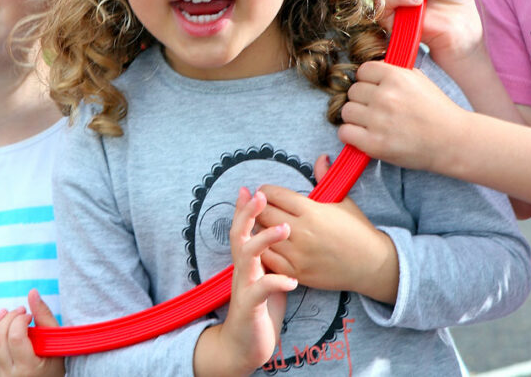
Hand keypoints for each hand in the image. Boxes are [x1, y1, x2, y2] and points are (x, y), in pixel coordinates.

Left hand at [0, 290, 63, 376]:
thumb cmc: (52, 369)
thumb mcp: (55, 346)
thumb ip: (45, 317)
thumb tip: (33, 293)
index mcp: (28, 369)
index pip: (15, 338)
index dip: (18, 321)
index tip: (27, 316)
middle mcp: (9, 376)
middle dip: (6, 319)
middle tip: (18, 312)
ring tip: (3, 314)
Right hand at [195, 187, 296, 375]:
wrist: (244, 342)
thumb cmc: (261, 305)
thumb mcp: (266, 274)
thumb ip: (270, 254)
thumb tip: (280, 229)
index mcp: (246, 260)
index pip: (242, 228)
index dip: (245, 208)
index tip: (252, 188)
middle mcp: (241, 269)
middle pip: (239, 235)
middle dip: (248, 213)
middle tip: (260, 194)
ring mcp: (243, 286)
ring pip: (247, 257)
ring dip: (263, 240)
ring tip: (284, 229)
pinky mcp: (250, 305)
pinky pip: (260, 290)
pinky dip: (276, 283)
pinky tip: (292, 281)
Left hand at [257, 155, 397, 304]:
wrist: (373, 264)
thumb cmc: (357, 231)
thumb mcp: (343, 201)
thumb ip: (326, 179)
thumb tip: (321, 157)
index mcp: (311, 210)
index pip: (274, 195)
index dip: (264, 191)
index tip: (264, 192)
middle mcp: (302, 231)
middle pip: (263, 214)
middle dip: (258, 208)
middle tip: (258, 208)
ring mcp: (298, 253)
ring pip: (261, 236)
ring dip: (258, 229)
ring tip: (261, 226)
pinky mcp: (296, 271)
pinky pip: (268, 259)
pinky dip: (263, 250)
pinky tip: (266, 245)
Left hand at [339, 61, 466, 172]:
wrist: (453, 142)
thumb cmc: (437, 111)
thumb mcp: (419, 80)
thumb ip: (394, 72)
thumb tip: (369, 70)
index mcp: (396, 77)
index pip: (362, 70)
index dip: (368, 81)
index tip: (376, 90)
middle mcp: (385, 96)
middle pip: (352, 92)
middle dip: (363, 100)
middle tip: (378, 110)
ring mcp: (378, 121)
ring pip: (346, 111)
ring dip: (356, 118)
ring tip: (372, 124)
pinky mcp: (374, 144)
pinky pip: (345, 132)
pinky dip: (351, 135)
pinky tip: (365, 136)